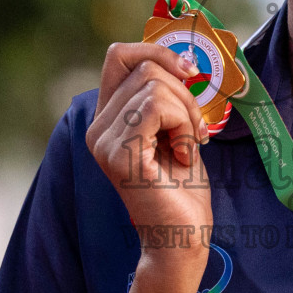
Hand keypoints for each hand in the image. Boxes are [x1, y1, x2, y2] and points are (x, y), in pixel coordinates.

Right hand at [85, 43, 214, 282]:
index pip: (119, 55)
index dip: (157, 52)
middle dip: (184, 91)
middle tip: (195, 130)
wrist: (183, 240)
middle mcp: (96, 128)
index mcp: (106, 119)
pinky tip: (184, 156)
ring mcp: (104, 142)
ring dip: (187, 113)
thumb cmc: (182, 189)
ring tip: (188, 147)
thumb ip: (165, 97)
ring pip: (154, 85)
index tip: (189, 74)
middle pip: (143, 66)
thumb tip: (180, 59)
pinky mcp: (121, 155)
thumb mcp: (174, 130)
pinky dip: (183, 125)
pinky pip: (159, 106)